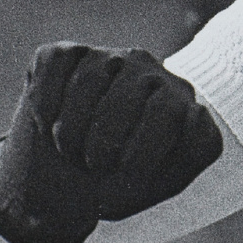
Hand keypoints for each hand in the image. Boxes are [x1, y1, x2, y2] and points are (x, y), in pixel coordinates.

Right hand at [0, 43, 223, 242]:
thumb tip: (197, 110)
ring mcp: (106, 58)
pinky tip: (46, 124)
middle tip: (93, 166)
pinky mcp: (64, 55)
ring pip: (89, 77)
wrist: (61, 187)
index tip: (125, 172)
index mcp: (176, 98)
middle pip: (129, 93)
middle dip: (103, 142)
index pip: (168, 110)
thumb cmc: (118, 183)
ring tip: (70, 150)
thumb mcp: (163, 180)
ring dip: (70, 127)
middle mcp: (147, 69)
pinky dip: (45, 101)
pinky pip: (55, 63)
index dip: (140, 150)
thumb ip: (197, 149)